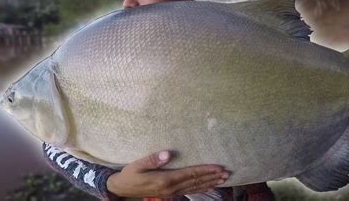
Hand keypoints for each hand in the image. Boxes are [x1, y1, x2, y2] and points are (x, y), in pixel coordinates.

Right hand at [106, 151, 229, 197]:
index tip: (218, 167)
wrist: (122, 189)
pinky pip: (189, 191)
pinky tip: (209, 186)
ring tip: (222, 179)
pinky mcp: (170, 193)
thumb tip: (168, 154)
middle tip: (226, 173)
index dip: (205, 170)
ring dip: (209, 183)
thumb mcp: (138, 164)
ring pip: (195, 187)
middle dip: (212, 177)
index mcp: (165, 180)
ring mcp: (171, 192)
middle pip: (195, 181)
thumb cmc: (130, 174)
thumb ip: (152, 159)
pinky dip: (201, 188)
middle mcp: (171, 188)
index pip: (190, 174)